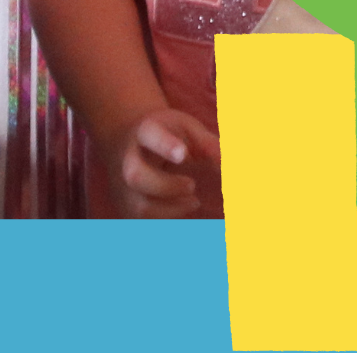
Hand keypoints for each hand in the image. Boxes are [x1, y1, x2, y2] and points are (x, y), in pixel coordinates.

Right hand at [102, 109, 220, 218]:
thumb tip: (232, 165)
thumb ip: (209, 145)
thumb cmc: (167, 134)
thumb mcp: (186, 129)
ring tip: (194, 201)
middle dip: (166, 186)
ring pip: (140, 207)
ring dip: (171, 211)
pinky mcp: (128, 209)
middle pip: (136, 176)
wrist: (128, 142)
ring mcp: (125, 187)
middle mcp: (128, 160)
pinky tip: (184, 212)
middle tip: (192, 185)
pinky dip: (168, 224)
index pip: (150, 135)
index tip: (183, 155)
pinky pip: (145, 225)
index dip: (165, 146)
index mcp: (145, 132)